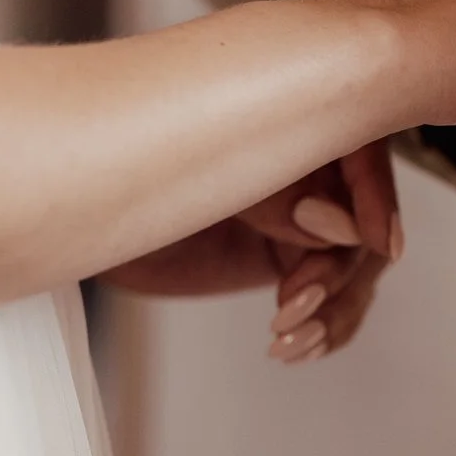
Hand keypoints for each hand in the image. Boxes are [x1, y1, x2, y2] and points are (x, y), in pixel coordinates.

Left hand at [101, 143, 401, 362]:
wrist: (78, 198)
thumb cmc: (126, 156)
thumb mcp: (204, 165)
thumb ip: (275, 189)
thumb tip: (335, 221)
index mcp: (298, 110)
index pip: (364, 150)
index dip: (377, 198)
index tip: (375, 242)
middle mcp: (307, 160)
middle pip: (365, 215)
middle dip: (341, 267)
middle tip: (299, 299)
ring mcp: (300, 212)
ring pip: (354, 264)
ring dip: (333, 307)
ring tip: (290, 335)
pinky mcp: (284, 256)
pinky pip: (328, 295)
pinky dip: (322, 326)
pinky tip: (295, 345)